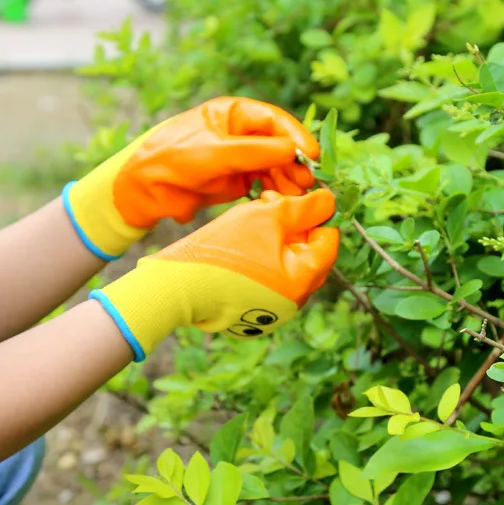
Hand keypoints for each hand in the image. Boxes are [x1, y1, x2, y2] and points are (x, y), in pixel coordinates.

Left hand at [64, 97, 319, 259]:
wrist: (142, 190)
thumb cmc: (170, 159)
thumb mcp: (213, 153)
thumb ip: (253, 152)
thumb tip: (293, 151)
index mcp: (232, 113)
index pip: (272, 120)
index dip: (295, 136)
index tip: (310, 155)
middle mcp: (238, 133)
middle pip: (278, 143)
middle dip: (294, 161)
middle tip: (307, 181)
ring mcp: (238, 158)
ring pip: (274, 165)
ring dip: (288, 178)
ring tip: (297, 194)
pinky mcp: (235, 181)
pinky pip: (263, 183)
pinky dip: (275, 191)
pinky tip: (281, 200)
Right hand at [89, 188, 338, 360]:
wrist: (174, 287)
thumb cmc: (220, 251)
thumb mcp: (264, 217)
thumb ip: (302, 208)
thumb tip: (328, 201)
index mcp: (301, 282)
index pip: (327, 241)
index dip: (317, 212)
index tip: (299, 193)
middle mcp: (291, 302)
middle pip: (306, 253)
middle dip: (293, 222)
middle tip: (271, 200)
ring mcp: (270, 310)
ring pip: (285, 263)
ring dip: (276, 236)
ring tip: (252, 215)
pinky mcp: (249, 311)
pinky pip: (267, 277)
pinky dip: (261, 256)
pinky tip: (241, 239)